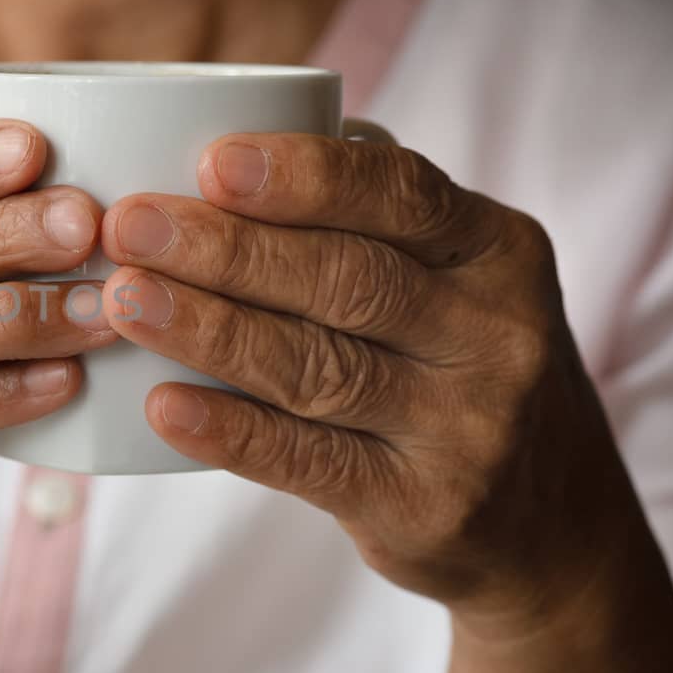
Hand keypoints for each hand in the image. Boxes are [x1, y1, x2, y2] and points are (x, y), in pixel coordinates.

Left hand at [100, 133, 640, 630]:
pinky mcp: (424, 508)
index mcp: (499, 252)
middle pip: (345, 279)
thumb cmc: (457, 366)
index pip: (400, 195)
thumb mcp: (458, 280)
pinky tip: (161, 405)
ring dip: (207, 329)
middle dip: (225, 248)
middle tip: (127, 225)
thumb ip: (370, 221)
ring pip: (317, 366)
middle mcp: (496, 335)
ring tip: (122, 299)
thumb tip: (221, 149)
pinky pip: (310, 462)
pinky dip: (230, 431)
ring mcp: (466, 428)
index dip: (304, 176)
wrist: (550, 522)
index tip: (208, 160)